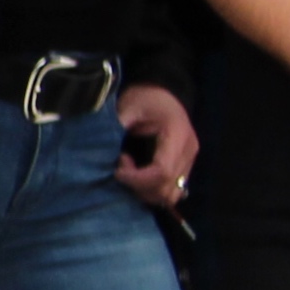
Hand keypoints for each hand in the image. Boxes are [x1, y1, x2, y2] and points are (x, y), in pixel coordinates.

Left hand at [112, 82, 198, 208]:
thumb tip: (100, 147)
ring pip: (171, 196)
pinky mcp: (183, 168)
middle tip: (121, 167)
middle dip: (139, 186)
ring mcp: (189, 162)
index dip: (136, 178)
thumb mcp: (130, 106)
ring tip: (130, 172)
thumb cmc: (146, 98)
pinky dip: (153, 191)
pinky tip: (137, 176)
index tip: (117, 169)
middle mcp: (188, 153)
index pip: (162, 172)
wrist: (163, 93)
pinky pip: (171, 191)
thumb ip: (118, 126)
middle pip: (167, 189)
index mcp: (177, 136)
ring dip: (146, 192)